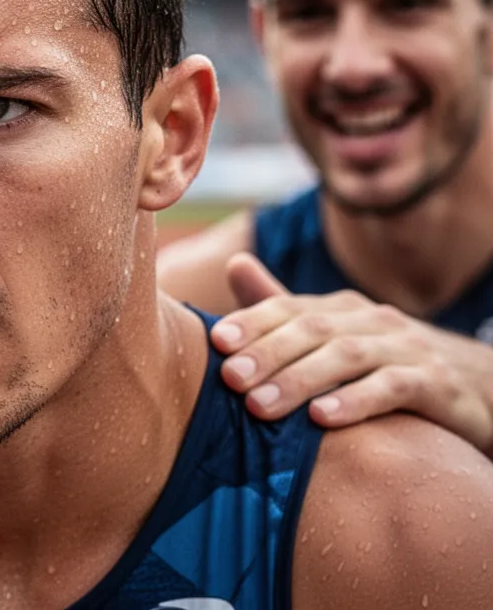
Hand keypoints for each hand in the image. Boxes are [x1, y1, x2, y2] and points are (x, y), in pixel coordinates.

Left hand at [211, 253, 492, 456]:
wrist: (477, 388)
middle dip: (267, 353)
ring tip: (259, 407)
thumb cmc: (386, 364)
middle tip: (228, 379)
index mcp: (342, 309)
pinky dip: (356, 401)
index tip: (215, 343)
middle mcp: (373, 321)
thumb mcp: (336, 334)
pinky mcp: (439, 386)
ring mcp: (408, 350)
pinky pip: (395, 389)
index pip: (289, 307)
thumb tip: (234, 263)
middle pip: (313, 330)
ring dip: (299, 380)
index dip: (252, 322)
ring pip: (348, 357)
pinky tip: (322, 419)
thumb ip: (284, 307)